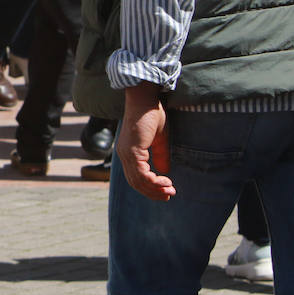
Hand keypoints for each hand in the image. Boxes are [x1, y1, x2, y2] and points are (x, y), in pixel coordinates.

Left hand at [117, 82, 175, 200]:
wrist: (145, 99)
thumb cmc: (151, 115)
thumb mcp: (159, 139)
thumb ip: (159, 155)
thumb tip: (164, 171)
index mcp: (128, 152)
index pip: (135, 177)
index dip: (150, 187)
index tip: (166, 189)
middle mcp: (124, 155)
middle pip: (136, 183)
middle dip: (153, 192)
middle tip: (169, 195)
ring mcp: (126, 153)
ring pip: (138, 181)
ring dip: (155, 189)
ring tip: (170, 190)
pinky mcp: (132, 151)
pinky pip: (142, 174)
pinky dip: (154, 181)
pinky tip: (165, 180)